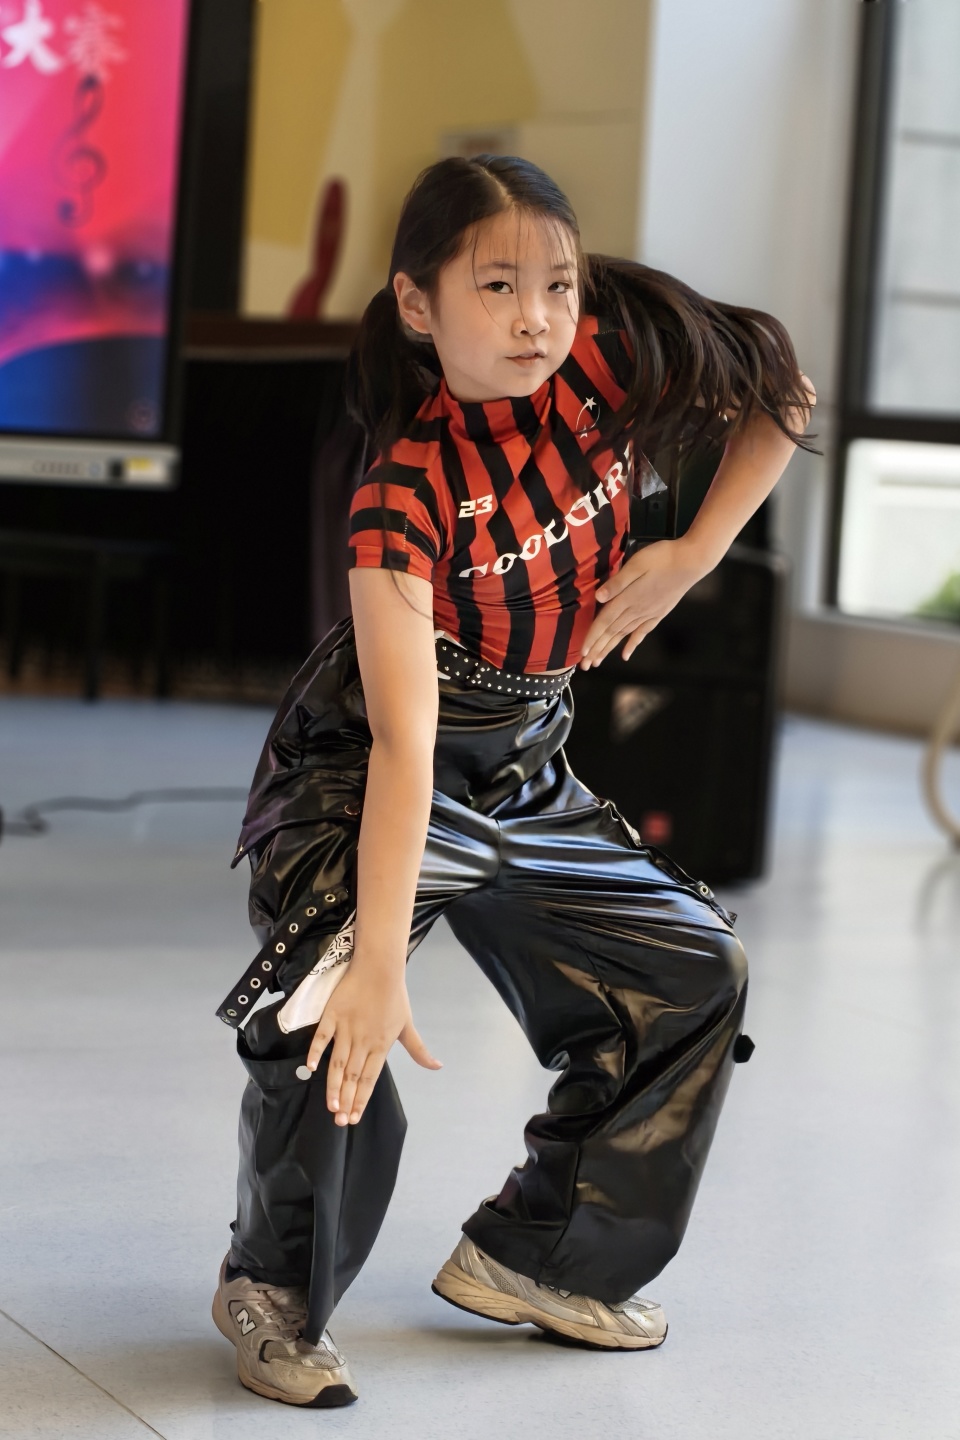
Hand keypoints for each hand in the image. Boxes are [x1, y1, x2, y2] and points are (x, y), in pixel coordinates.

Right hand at [305, 966, 440, 1124]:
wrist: (380, 967)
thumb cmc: (394, 997)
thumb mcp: (408, 1026)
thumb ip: (419, 1050)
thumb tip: (438, 1067)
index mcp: (381, 1045)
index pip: (370, 1079)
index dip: (361, 1099)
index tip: (354, 1118)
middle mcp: (363, 1041)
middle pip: (353, 1076)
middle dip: (346, 1100)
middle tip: (339, 1121)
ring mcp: (347, 1029)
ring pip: (338, 1063)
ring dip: (334, 1085)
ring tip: (330, 1105)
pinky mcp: (332, 1015)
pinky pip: (322, 1037)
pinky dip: (315, 1052)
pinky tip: (310, 1069)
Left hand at [580, 537, 709, 667]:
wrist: (692, 561)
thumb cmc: (663, 557)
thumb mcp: (637, 564)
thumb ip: (618, 582)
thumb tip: (599, 597)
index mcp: (629, 598)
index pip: (605, 622)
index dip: (592, 638)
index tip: (582, 653)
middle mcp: (638, 610)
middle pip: (612, 633)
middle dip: (597, 650)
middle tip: (585, 666)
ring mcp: (649, 614)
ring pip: (624, 635)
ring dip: (609, 649)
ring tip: (598, 662)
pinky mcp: (659, 613)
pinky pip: (642, 632)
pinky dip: (632, 644)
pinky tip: (625, 655)